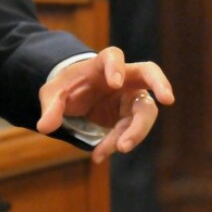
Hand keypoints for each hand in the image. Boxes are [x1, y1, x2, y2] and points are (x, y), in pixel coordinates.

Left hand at [37, 46, 174, 163]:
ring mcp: (130, 96)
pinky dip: (118, 143)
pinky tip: (100, 154)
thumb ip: (50, 107)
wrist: (75, 97)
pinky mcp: (131, 115)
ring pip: (144, 111)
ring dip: (134, 131)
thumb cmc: (67, 88)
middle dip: (160, 84)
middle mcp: (123, 77)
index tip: (115, 83)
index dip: (116, 67)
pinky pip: (131, 130)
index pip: (114, 56)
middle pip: (149, 73)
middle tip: (168, 99)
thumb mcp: (52, 94)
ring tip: (117, 149)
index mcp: (101, 64)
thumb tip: (44, 127)